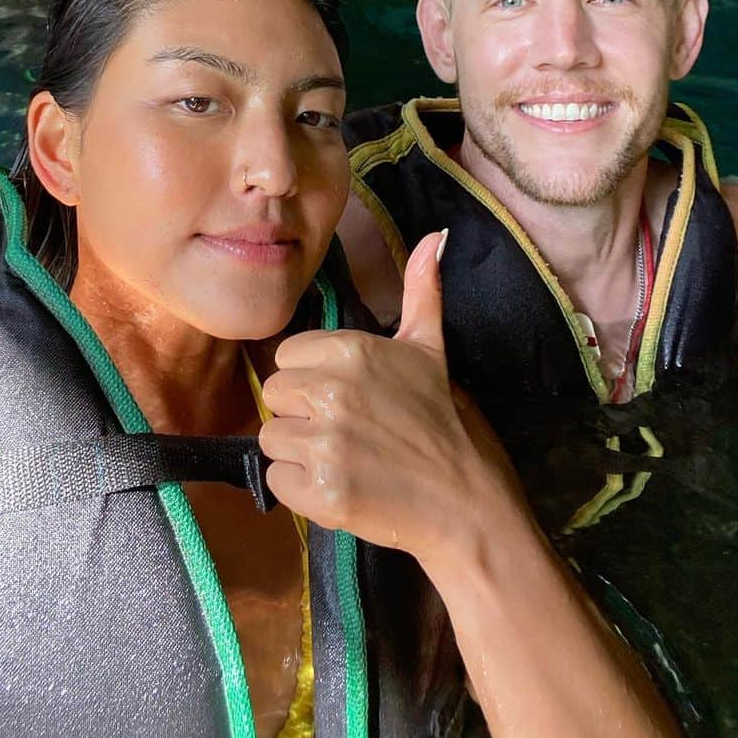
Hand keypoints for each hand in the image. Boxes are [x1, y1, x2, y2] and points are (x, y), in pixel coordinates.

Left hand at [260, 230, 492, 559]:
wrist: (465, 502)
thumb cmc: (443, 423)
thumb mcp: (431, 349)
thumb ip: (423, 290)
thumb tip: (437, 235)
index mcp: (351, 350)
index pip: (287, 357)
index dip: (312, 380)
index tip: (348, 398)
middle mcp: (333, 391)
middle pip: (275, 396)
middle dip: (303, 416)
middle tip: (348, 432)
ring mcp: (326, 443)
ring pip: (272, 439)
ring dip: (300, 455)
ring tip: (346, 459)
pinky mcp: (321, 491)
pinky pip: (277, 481)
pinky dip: (302, 491)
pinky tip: (341, 487)